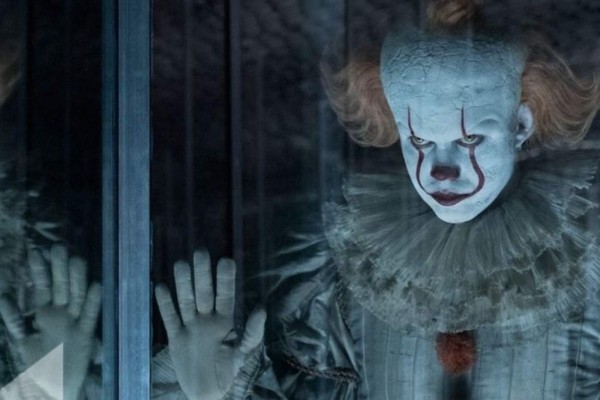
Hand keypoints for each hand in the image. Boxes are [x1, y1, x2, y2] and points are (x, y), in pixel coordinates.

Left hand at [0, 244, 100, 399]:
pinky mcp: (86, 335)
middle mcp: (61, 313)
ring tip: (78, 258)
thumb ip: (13, 319)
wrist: (52, 388)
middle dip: (59, 267)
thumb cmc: (37, 365)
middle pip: (61, 286)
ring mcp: (74, 322)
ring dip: (77, 278)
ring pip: (77, 295)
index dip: (39, 269)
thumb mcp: (21, 340)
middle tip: (58, 246)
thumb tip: (5, 294)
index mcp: (44, 313)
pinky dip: (93, 302)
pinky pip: (90, 316)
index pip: (42, 286)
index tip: (36, 251)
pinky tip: (97, 285)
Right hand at [156, 250, 264, 399]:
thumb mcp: (243, 353)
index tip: (226, 260)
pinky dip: (165, 304)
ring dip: (183, 283)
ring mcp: (190, 326)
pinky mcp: (175, 337)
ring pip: (186, 300)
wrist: (206, 391)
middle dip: (202, 273)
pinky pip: (169, 317)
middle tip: (201, 251)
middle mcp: (207, 318)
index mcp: (226, 320)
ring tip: (181, 263)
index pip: (225, 295)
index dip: (225, 279)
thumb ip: (252, 333)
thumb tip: (262, 309)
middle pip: (204, 292)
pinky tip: (160, 287)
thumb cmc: (228, 371)